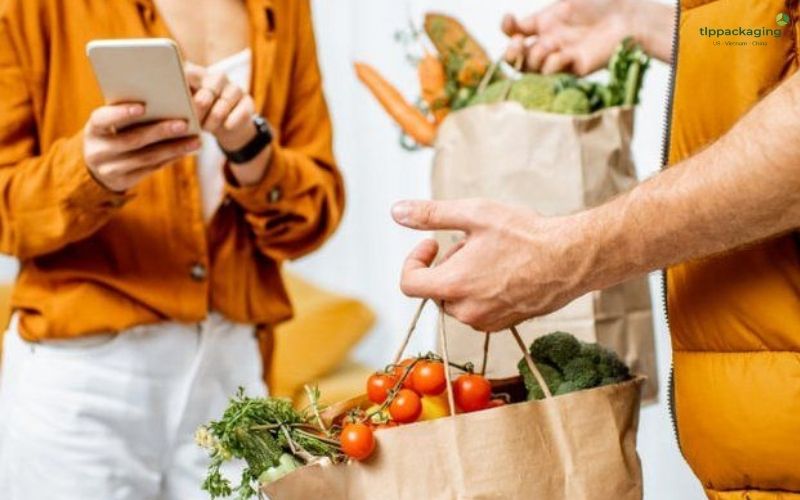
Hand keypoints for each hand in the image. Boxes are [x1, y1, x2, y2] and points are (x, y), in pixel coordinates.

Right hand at [83, 103, 199, 191]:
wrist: (95, 166)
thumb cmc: (110, 132)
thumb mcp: (110, 123)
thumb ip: (126, 112)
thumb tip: (163, 97)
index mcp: (93, 130)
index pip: (103, 119)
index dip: (121, 113)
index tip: (143, 106)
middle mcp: (98, 151)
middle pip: (132, 140)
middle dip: (160, 132)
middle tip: (184, 123)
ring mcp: (110, 169)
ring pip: (146, 158)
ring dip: (174, 148)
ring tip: (196, 139)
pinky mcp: (124, 181)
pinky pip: (152, 169)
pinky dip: (172, 157)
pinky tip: (188, 149)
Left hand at [185, 63, 269, 185]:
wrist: (228, 127)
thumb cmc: (199, 116)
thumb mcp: (185, 108)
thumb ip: (173, 101)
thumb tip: (152, 103)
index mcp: (198, 75)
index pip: (188, 72)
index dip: (182, 82)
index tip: (176, 97)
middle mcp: (217, 78)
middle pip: (208, 88)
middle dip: (199, 107)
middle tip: (193, 120)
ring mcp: (234, 89)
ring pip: (224, 103)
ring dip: (214, 119)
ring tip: (206, 128)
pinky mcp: (248, 103)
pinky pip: (241, 112)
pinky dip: (231, 122)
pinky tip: (225, 127)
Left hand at [392, 199, 591, 331]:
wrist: (571, 259)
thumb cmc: (526, 235)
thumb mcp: (474, 214)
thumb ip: (431, 214)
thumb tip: (397, 212)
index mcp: (453, 285)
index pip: (409, 284)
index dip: (414, 260)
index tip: (432, 244)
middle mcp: (466, 311)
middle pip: (436, 290)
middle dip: (448, 265)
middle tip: (475, 242)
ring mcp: (486, 321)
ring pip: (458, 300)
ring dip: (465, 278)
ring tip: (493, 255)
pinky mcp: (504, 324)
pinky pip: (479, 309)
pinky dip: (482, 291)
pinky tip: (506, 270)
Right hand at [503, 0, 636, 74]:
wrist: (626, 18)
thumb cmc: (600, 4)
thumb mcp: (566, 0)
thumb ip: (546, 6)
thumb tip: (519, 14)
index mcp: (544, 25)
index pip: (513, 32)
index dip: (507, 27)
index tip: (510, 18)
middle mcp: (547, 43)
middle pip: (516, 58)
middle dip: (511, 53)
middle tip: (519, 43)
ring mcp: (557, 58)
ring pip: (530, 68)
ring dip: (534, 57)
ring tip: (549, 44)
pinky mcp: (571, 70)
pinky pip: (552, 73)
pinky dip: (553, 64)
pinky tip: (565, 53)